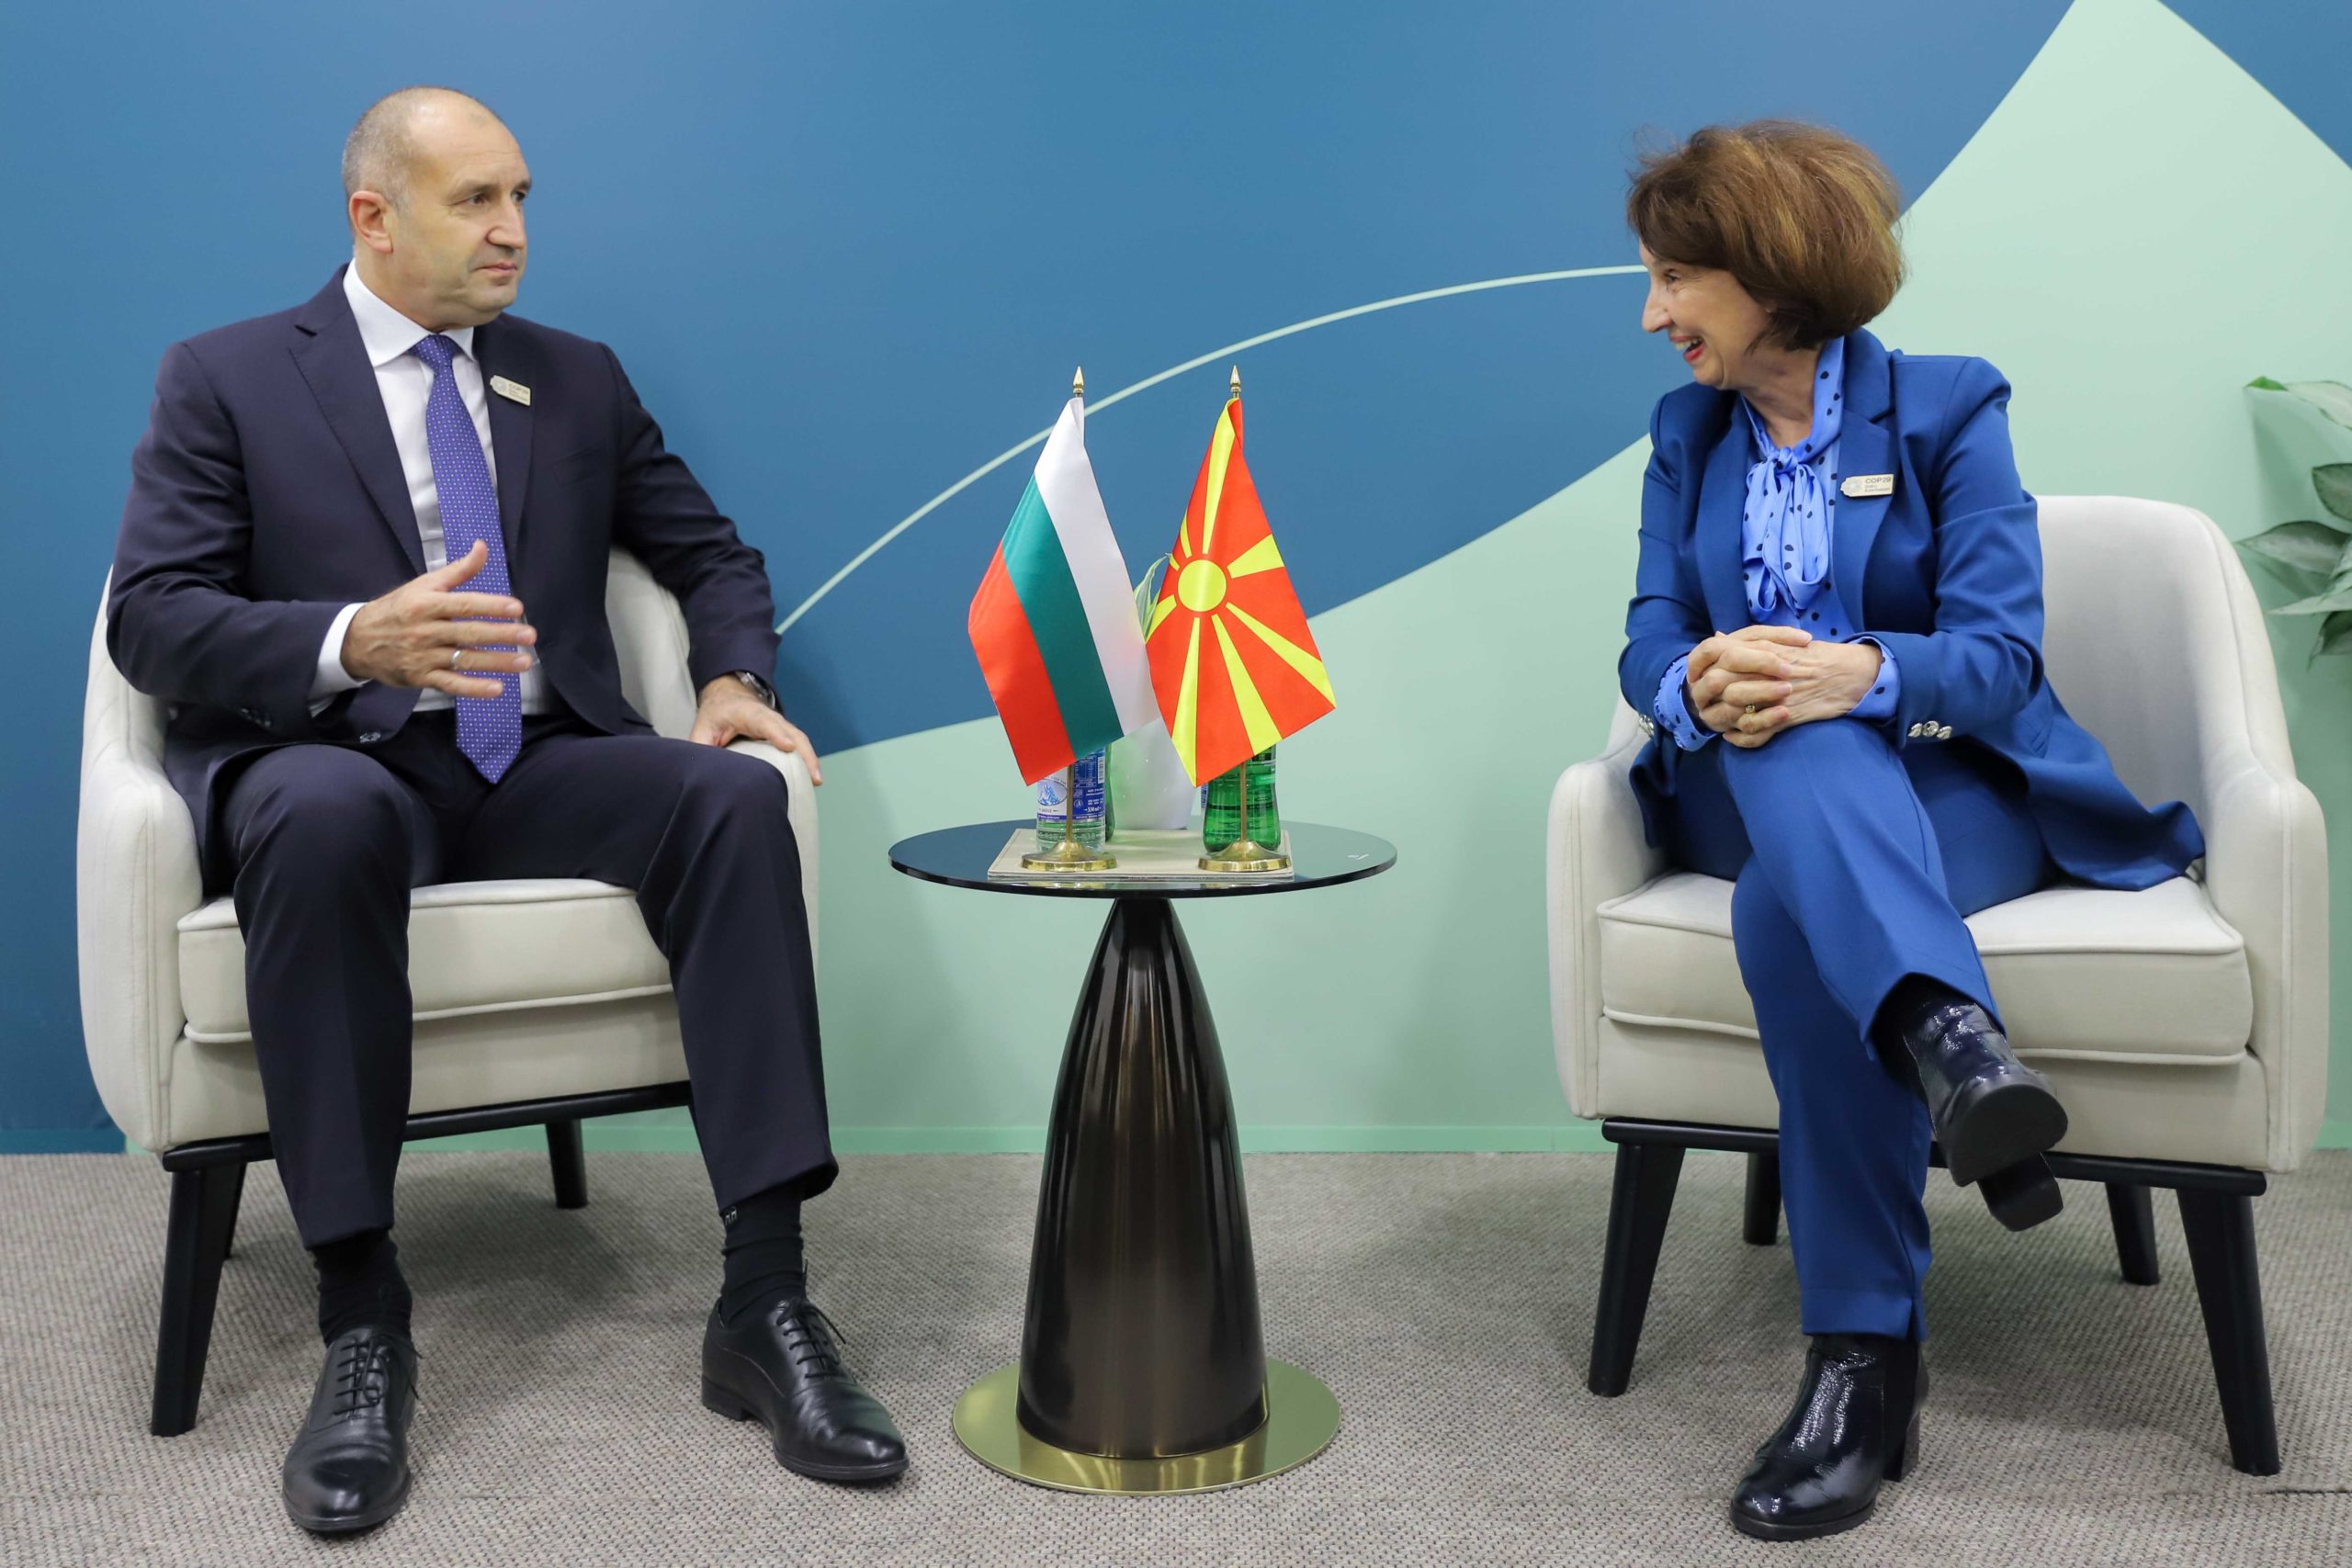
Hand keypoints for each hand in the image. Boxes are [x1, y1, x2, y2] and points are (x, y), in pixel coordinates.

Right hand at [339, 541, 535, 697]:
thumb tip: (483, 546)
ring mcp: (423, 656)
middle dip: (501, 635)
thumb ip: (458, 570)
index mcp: (426, 604)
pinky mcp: (422, 677)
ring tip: (524, 662)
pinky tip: (497, 688)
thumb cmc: (398, 609)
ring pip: (464, 660)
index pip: (464, 604)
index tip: (516, 608)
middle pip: (469, 633)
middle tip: (529, 635)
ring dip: (497, 662)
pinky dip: (474, 688)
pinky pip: (451, 684)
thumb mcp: (424, 585)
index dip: (491, 606)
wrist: (358, 640)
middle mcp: (425, 630)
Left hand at [690, 676, 823, 784]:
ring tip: (817, 781)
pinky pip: (799, 744)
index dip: (777, 734)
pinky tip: (812, 777)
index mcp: (748, 714)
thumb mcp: (702, 727)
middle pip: (793, 732)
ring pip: (801, 739)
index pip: (766, 723)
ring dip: (810, 759)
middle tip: (813, 776)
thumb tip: (700, 771)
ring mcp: (780, 724)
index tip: (788, 747)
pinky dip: (807, 759)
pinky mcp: (784, 733)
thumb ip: (701, 747)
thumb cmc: (717, 713)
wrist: (728, 695)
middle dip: (804, 753)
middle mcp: (769, 717)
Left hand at [1686, 625, 1882, 747]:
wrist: (1850, 674)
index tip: (1697, 676)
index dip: (1701, 667)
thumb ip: (1749, 641)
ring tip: (1718, 717)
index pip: (1718, 654)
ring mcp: (1776, 696)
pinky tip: (1733, 735)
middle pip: (1720, 683)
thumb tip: (1719, 638)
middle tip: (1705, 700)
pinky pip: (1754, 732)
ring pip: (1734, 708)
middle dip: (1708, 694)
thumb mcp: (1782, 641)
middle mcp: (1767, 670)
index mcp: (1764, 647)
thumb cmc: (1816, 657)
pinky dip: (1740, 737)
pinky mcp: (1787, 717)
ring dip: (1722, 716)